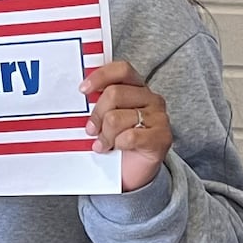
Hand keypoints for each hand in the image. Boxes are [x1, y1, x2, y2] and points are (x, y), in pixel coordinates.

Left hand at [82, 61, 171, 192]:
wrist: (135, 172)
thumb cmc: (118, 142)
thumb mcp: (106, 119)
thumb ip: (99, 104)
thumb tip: (81, 95)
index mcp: (137, 88)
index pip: (121, 70)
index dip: (100, 76)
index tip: (83, 90)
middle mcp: (151, 99)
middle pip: (114, 94)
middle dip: (96, 115)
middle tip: (91, 130)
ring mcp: (159, 117)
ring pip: (116, 118)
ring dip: (105, 135)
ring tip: (103, 144)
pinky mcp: (162, 137)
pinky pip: (129, 136)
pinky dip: (117, 145)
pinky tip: (116, 149)